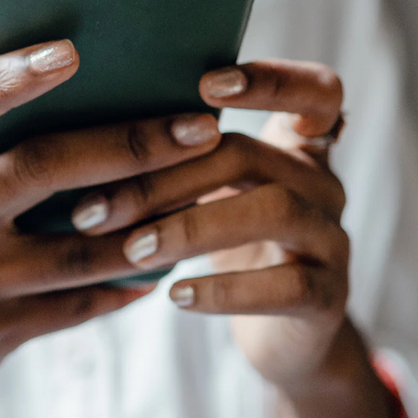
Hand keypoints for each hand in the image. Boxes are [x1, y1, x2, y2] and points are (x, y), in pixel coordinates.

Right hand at [0, 39, 224, 412]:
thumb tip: (61, 101)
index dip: (3, 78)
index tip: (71, 51)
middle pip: (39, 172)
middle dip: (130, 145)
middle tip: (198, 127)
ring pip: (78, 247)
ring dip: (151, 220)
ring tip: (204, 190)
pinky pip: (75, 304)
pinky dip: (122, 282)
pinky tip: (159, 264)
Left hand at [69, 58, 348, 391]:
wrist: (281, 337)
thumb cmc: (230, 251)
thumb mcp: (210, 198)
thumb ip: (179, 161)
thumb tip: (84, 136)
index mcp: (297, 148)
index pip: (315, 90)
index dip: (271, 80)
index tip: (205, 85)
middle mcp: (323, 184)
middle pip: (250, 155)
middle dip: (164, 179)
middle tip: (96, 209)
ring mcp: (333, 240)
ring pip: (275, 211)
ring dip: (192, 228)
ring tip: (133, 251)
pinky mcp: (329, 297)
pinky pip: (286, 285)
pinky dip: (226, 290)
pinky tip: (176, 296)